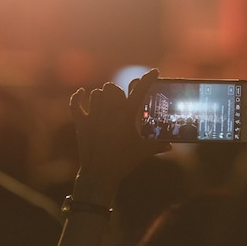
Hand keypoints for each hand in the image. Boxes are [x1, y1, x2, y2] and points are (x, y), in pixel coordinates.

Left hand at [69, 68, 170, 204]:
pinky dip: (77, 98)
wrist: (100, 174)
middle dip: (118, 91)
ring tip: (106, 101)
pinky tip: (81, 93)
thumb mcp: (143, 152)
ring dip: (102, 95)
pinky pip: (76, 104)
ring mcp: (94, 115)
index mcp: (127, 114)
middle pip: (113, 88)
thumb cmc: (124, 162)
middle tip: (122, 98)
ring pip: (96, 94)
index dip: (149, 78)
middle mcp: (110, 111)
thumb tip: (171, 146)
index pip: (140, 90)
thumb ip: (158, 146)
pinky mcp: (82, 123)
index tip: (154, 72)